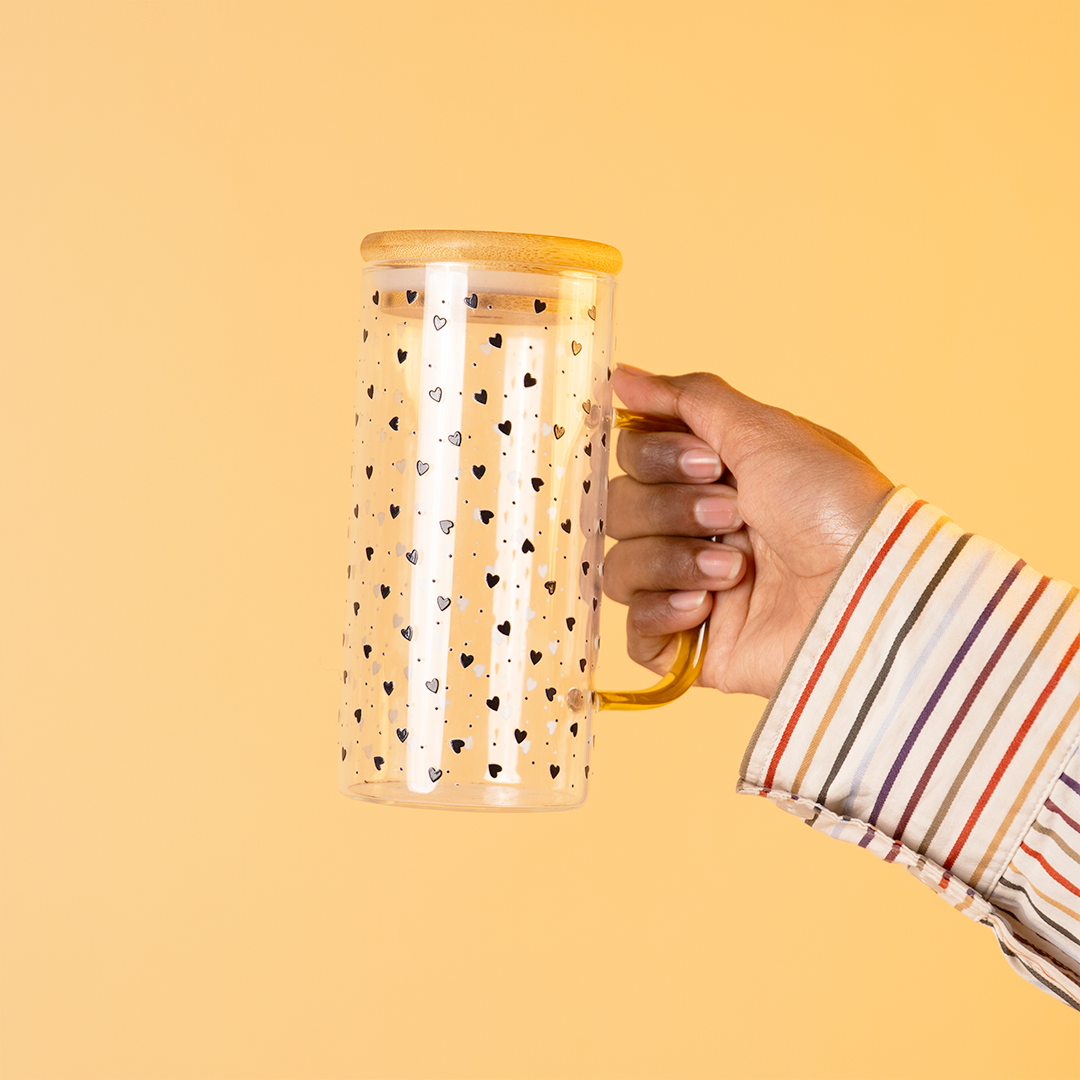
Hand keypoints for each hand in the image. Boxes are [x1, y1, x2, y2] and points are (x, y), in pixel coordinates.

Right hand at [603, 366, 893, 699]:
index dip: (654, 458)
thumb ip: (688, 398)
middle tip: (734, 516)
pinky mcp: (693, 647)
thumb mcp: (766, 431)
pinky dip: (661, 615)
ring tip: (737, 571)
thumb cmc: (833, 506)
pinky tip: (705, 609)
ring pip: (620, 569)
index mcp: (710, 477)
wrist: (869, 591)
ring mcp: (692, 588)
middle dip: (672, 510)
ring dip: (673, 561)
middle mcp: (696, 530)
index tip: (709, 463)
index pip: (632, 460)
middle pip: (620, 511)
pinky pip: (633, 633)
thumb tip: (623, 377)